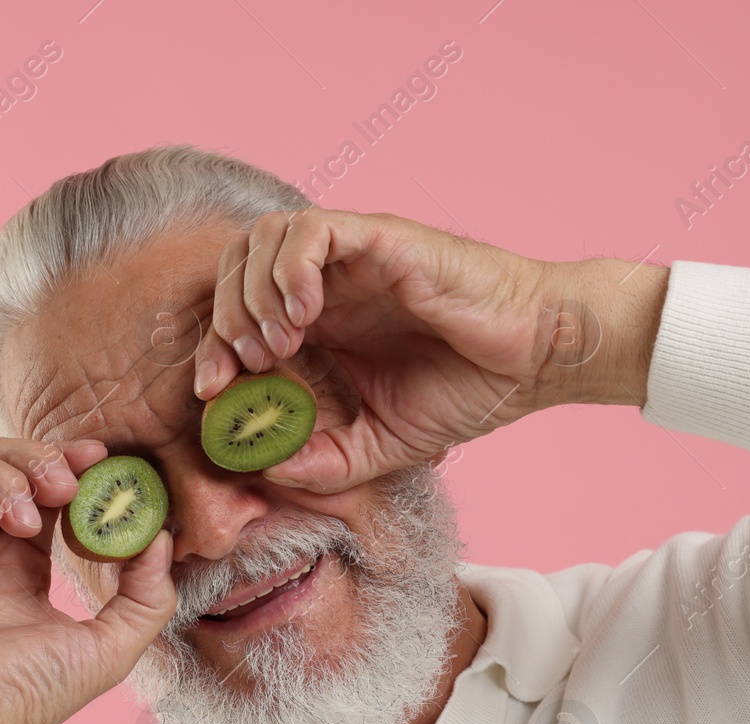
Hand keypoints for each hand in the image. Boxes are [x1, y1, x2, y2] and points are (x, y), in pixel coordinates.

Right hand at [0, 438, 174, 723]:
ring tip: (23, 516)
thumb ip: (147, 594)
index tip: (99, 458)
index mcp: (17, 561)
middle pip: (3, 463)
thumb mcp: (110, 645)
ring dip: (0, 474)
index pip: (44, 488)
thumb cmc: (28, 697)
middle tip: (64, 484)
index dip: (70, 464)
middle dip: (37, 461)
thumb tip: (161, 536)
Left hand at [194, 209, 668, 492]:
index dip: (212, 348)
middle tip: (245, 369)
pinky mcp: (381, 238)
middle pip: (234, 266)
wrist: (537, 361)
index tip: (212, 392)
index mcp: (320, 321)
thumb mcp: (381, 445)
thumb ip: (325, 461)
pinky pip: (312, 230)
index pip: (235, 312)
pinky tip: (306, 318)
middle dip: (221, 319)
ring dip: (252, 294)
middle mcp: (327, 280)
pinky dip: (290, 270)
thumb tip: (263, 468)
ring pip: (262, 238)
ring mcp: (351, 255)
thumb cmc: (469, 391)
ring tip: (281, 346)